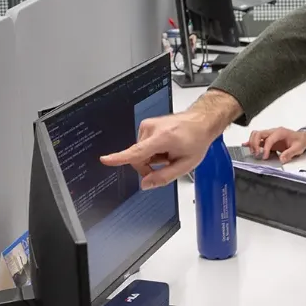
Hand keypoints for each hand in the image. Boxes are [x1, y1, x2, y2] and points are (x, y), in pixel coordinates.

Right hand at [100, 91, 241, 188]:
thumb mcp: (185, 165)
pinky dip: (152, 150)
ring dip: (152, 158)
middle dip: (148, 166)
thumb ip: (164, 177)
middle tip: (166, 165)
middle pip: (137, 158)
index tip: (105, 160)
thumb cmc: (196, 140)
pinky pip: (142, 146)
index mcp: (163, 138)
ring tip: (168, 153)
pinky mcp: (146, 125)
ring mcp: (148, 125)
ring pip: (139, 153)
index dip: (119, 158)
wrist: (200, 121)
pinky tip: (165, 147)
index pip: (137, 152)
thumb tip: (145, 184)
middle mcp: (152, 129)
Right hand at [246, 126, 305, 163]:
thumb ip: (289, 153)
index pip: (269, 139)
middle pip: (259, 134)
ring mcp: (270, 135)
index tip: (264, 157)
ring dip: (252, 143)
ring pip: (256, 134)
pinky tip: (245, 145)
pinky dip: (251, 142)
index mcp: (280, 132)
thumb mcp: (297, 148)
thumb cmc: (300, 141)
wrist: (302, 138)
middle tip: (256, 154)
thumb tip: (281, 159)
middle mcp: (273, 132)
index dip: (265, 148)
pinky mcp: (268, 139)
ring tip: (254, 153)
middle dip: (255, 144)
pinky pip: (257, 138)